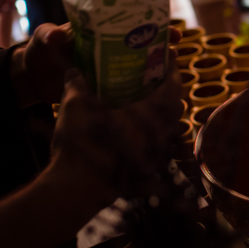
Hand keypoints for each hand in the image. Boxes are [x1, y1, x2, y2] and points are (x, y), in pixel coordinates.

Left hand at [15, 24, 181, 106]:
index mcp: (100, 32)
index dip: (152, 24)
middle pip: (142, 45)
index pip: (131, 23)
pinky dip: (140, 90)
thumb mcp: (42, 39)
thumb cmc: (38, 52)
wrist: (32, 79)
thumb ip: (48, 35)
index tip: (170, 29)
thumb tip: (55, 35)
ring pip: (139, 67)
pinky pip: (127, 88)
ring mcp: (109, 69)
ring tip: (170, 74)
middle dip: (161, 47)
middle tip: (175, 53)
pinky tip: (153, 96)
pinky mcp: (105, 88)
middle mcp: (109, 48)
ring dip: (155, 69)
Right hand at [51, 67, 182, 199]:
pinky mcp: (145, 171)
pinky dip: (150, 135)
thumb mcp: (74, 105)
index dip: (173, 69)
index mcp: (150, 114)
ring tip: (144, 102)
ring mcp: (155, 155)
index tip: (170, 57)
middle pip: (175, 107)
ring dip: (161, 114)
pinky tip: (132, 130)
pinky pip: (156, 147)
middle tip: (155, 77)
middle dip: (169, 90)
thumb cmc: (81, 143)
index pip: (173, 86)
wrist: (77, 190)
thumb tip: (73, 69)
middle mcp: (159, 134)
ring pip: (168, 129)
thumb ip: (77, 82)